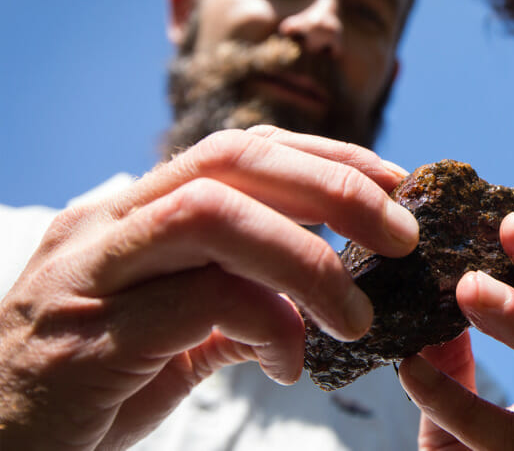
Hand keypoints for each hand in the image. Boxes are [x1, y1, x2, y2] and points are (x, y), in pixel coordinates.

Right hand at [0, 126, 418, 449]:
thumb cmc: (86, 390)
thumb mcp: (171, 335)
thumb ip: (230, 303)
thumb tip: (306, 297)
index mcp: (133, 211)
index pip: (241, 148)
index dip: (328, 156)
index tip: (395, 184)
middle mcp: (108, 224)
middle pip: (232, 159)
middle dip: (334, 188)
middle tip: (403, 236)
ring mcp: (92, 275)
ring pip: (212, 214)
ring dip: (305, 258)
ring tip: (356, 315)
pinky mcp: (88, 338)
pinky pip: (200, 302)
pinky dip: (268, 326)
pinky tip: (291, 367)